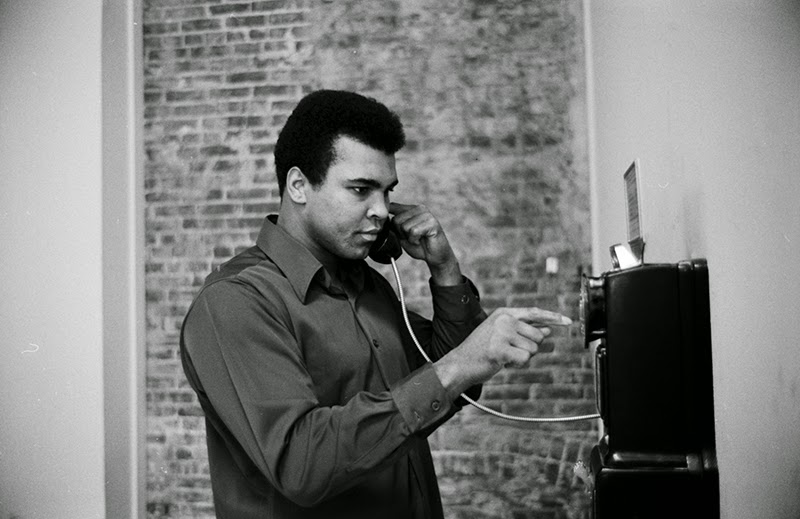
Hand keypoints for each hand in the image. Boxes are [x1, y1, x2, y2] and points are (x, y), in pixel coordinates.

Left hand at [389, 202, 460, 284]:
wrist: (435, 256)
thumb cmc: (419, 245)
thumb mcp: (402, 234)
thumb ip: (394, 225)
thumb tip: (383, 218)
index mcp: (411, 209)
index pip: (392, 207)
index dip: (392, 222)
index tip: (400, 232)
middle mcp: (419, 208)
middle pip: (396, 219)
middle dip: (401, 233)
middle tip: (412, 237)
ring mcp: (426, 214)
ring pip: (405, 226)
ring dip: (409, 238)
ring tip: (417, 239)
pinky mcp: (432, 223)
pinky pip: (413, 231)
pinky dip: (414, 240)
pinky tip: (421, 241)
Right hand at [433, 307, 571, 397]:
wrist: (460, 363)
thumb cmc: (482, 351)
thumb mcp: (503, 335)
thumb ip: (525, 331)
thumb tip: (548, 330)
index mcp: (504, 313)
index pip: (534, 312)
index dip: (552, 317)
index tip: (568, 321)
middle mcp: (504, 319)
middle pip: (538, 336)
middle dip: (530, 348)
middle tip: (511, 351)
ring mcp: (501, 333)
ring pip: (533, 349)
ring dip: (523, 357)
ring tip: (504, 356)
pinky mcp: (500, 348)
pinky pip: (525, 358)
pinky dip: (518, 364)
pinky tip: (503, 362)